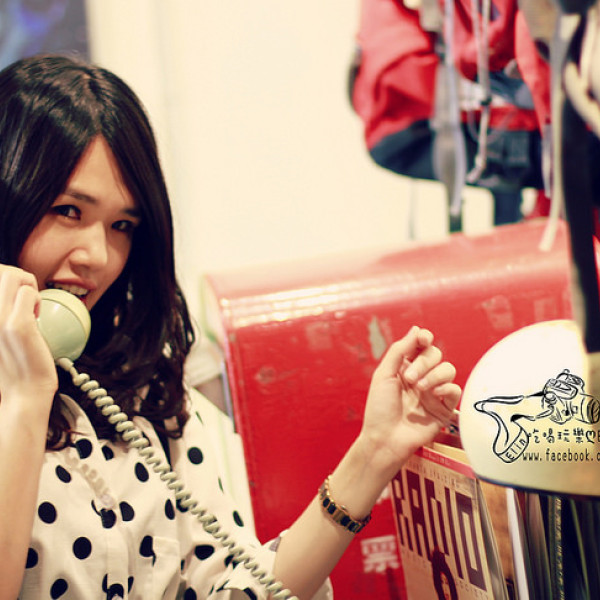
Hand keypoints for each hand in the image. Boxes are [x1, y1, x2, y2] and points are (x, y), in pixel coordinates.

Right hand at [0, 266, 56, 410]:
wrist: (24, 391)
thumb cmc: (15, 360)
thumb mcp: (0, 331)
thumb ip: (2, 310)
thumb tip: (12, 284)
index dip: (3, 277)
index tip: (13, 294)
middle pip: (0, 271)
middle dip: (18, 277)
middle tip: (25, 298)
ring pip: (12, 275)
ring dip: (27, 284)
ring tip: (29, 305)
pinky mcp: (17, 325)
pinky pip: (28, 292)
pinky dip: (36, 298)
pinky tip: (36, 315)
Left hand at [359, 326, 460, 473]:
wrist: (385, 439)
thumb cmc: (379, 408)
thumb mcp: (384, 374)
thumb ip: (400, 350)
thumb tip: (416, 329)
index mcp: (405, 368)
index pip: (421, 346)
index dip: (424, 339)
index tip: (423, 339)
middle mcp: (421, 377)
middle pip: (435, 355)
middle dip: (424, 362)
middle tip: (409, 378)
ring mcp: (433, 393)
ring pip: (448, 369)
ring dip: (434, 375)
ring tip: (419, 388)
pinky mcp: (444, 409)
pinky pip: (455, 390)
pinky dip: (447, 388)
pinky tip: (434, 394)